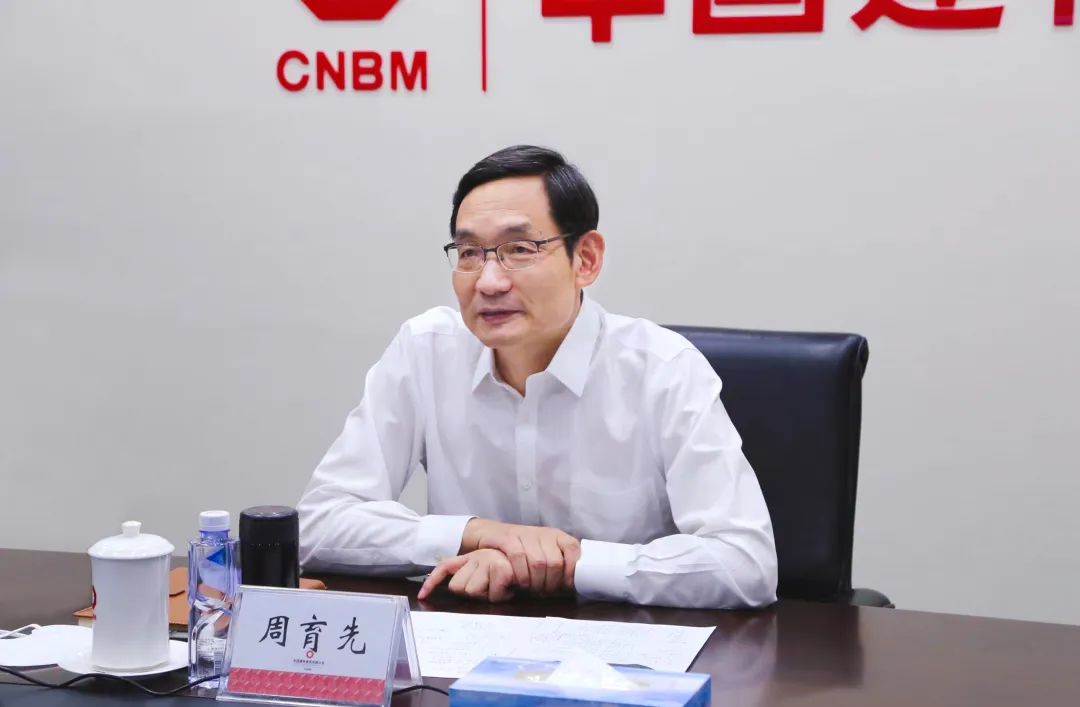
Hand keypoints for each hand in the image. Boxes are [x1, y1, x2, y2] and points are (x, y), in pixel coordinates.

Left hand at [417, 549, 515, 602]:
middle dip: (472, 592)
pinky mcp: (499, 568)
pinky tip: (507, 588)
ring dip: (487, 595)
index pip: (445, 567)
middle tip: (489, 587)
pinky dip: (501, 596)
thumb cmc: (511, 569)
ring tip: (500, 587)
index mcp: (470, 558)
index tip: (423, 595)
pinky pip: (492, 595)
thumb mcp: (488, 570)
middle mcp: (476, 557)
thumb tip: (460, 590)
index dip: (432, 582)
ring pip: (472, 592)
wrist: (532, 561)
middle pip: (458, 587)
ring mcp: (486, 561)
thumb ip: (473, 577)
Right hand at [459, 519, 580, 594]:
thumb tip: (572, 586)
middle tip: (544, 592)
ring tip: (532, 589)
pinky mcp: (508, 538)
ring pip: (538, 562)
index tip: (565, 586)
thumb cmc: (519, 549)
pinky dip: (521, 574)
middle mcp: (543, 533)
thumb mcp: (542, 553)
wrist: (490, 534)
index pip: (573, 549)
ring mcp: (526, 534)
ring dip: (535, 582)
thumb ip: (558, 566)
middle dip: (550, 583)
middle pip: (554, 562)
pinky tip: (520, 583)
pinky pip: (518, 558)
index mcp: (555, 536)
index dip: (571, 570)